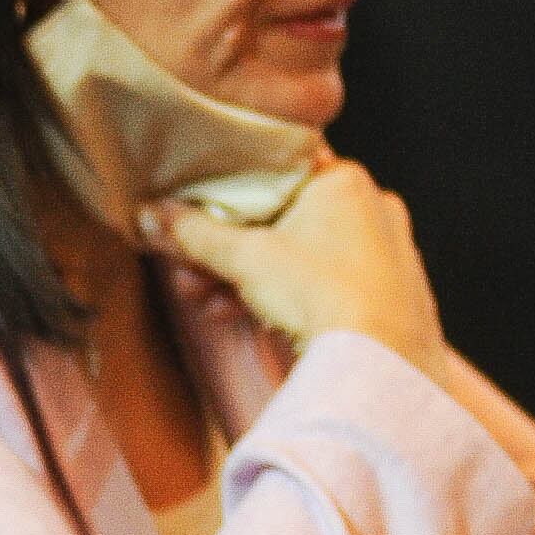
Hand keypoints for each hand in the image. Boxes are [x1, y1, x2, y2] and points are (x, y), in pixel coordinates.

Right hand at [137, 157, 445, 370]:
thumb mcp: (245, 258)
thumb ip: (193, 233)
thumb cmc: (322, 294)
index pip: (272, 170)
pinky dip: (282, 295)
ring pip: (298, 254)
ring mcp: (384, 252)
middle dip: (227, 249)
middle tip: (188, 269)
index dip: (224, 193)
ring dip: (246, 277)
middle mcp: (372, 207)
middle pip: (279, 218)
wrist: (381, 365)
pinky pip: (322, 282)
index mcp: (343, 180)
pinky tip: (243, 317)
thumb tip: (148, 214)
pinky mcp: (387, 294)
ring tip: (206, 302)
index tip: (192, 213)